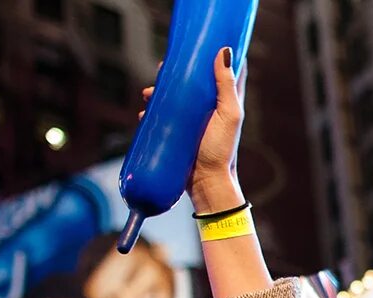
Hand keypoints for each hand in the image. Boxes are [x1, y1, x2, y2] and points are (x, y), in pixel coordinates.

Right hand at [142, 48, 246, 212]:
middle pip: (191, 82)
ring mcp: (192, 121)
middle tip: (161, 68)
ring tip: (148, 94)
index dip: (212, 55)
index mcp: (225, 101)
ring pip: (172, 98)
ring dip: (158, 92)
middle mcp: (209, 108)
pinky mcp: (178, 132)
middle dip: (174, 73)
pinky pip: (161, 117)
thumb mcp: (228, 114)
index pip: (221, 72)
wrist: (205, 181)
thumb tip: (223, 50)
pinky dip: (151, 112)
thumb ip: (226, 85)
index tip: (200, 41)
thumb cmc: (221, 149)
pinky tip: (144, 113)